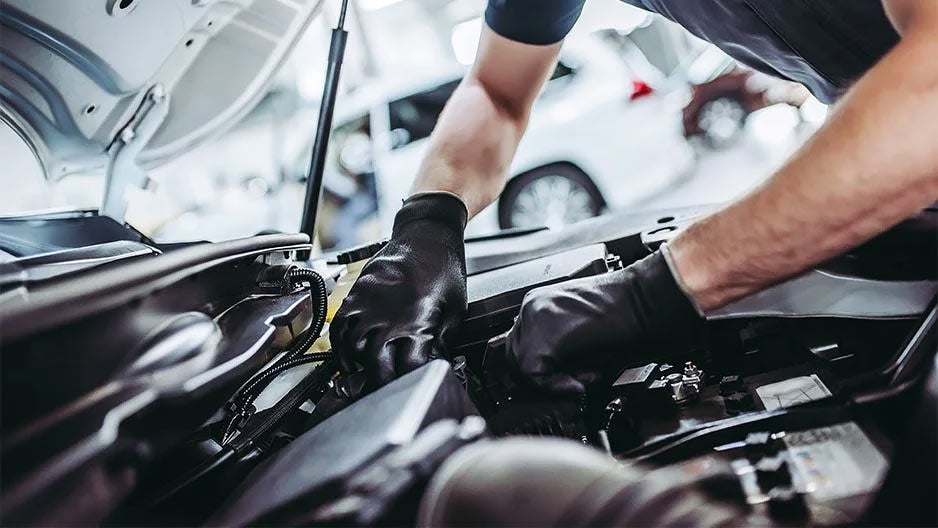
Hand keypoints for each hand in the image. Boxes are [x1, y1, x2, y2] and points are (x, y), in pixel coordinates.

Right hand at [330, 193, 467, 388]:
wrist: (426, 234)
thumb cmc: (444, 268)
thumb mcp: (454, 309)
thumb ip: (442, 340)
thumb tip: (435, 363)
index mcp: (417, 323)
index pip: (407, 369)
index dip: (411, 382)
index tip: (415, 384)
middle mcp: (388, 317)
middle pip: (376, 366)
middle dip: (382, 383)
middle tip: (387, 390)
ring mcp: (368, 306)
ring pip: (352, 350)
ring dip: (359, 367)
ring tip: (368, 374)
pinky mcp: (356, 296)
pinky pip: (339, 328)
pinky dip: (341, 347)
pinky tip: (350, 355)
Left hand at [504, 249, 702, 394]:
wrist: (647, 303)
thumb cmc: (626, 318)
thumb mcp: (581, 336)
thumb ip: (557, 353)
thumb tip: (544, 380)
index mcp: (540, 304)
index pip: (519, 345)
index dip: (537, 371)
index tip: (560, 380)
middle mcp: (533, 306)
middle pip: (513, 357)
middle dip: (539, 379)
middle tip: (571, 383)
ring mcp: (536, 317)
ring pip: (521, 367)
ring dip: (549, 382)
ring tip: (582, 377)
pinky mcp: (544, 333)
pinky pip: (534, 374)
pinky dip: (555, 386)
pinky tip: (579, 382)